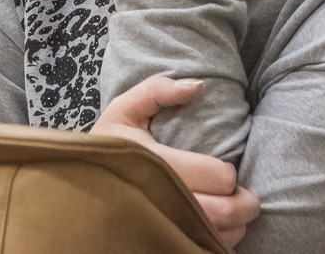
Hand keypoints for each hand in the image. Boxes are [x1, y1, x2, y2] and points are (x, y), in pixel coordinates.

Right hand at [92, 75, 260, 248]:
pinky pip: (197, 249)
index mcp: (152, 161)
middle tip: (250, 199)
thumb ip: (156, 91)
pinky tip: (215, 231)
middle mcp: (155, 197)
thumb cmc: (106, 145)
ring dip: (234, 228)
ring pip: (212, 236)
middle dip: (243, 206)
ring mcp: (156, 224)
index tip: (227, 170)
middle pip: (219, 212)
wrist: (75, 182)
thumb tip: (197, 86)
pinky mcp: (155, 242)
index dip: (228, 174)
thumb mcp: (122, 110)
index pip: (214, 176)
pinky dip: (215, 244)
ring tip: (235, 215)